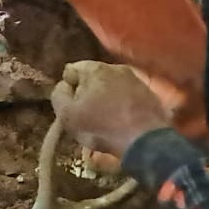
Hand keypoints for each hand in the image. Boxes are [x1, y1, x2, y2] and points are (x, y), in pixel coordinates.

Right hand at [50, 61, 170, 156]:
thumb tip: (63, 86)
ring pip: (112, 86)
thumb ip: (59, 95)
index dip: (67, 88)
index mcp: (95, 69)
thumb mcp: (67, 115)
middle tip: (85, 114)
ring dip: (106, 98)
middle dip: (87, 92)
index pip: (71, 70)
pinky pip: (128, 96)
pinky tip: (121, 121)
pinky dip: (122, 105)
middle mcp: (117, 68)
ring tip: (105, 120)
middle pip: (93, 78)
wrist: (145, 141)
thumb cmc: (101, 127)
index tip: (70, 105)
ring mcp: (136, 80)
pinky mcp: (150, 94)